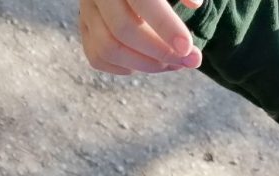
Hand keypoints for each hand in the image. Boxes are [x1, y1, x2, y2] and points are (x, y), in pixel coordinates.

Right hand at [79, 0, 203, 74]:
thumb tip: (195, 4)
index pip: (143, 2)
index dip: (165, 26)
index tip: (187, 47)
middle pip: (123, 30)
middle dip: (159, 53)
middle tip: (188, 60)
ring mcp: (87, 12)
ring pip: (108, 49)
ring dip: (145, 65)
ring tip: (173, 63)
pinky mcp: (84, 29)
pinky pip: (98, 58)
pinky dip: (125, 67)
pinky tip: (149, 63)